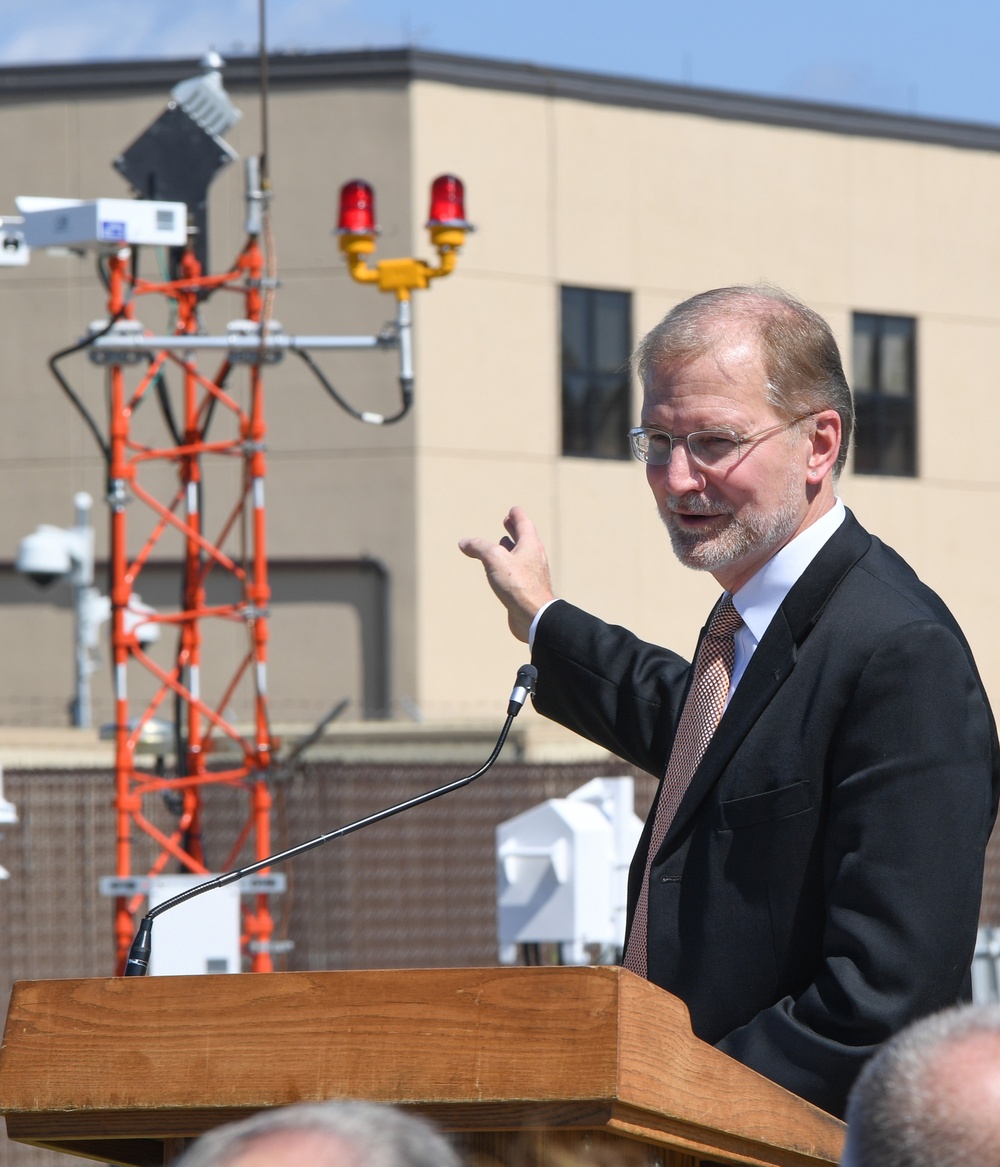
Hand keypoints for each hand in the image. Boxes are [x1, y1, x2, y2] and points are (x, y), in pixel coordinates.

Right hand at [459, 507, 555, 642]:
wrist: (534, 616)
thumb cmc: (518, 585)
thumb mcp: (494, 558)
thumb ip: (479, 547)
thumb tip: (464, 542)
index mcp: (530, 545)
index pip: (524, 523)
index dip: (517, 515)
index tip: (512, 510)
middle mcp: (534, 557)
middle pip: (524, 538)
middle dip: (515, 529)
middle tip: (507, 521)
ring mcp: (532, 574)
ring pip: (521, 555)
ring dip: (512, 547)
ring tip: (503, 543)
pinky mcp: (527, 589)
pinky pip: (517, 572)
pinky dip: (509, 565)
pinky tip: (501, 572)